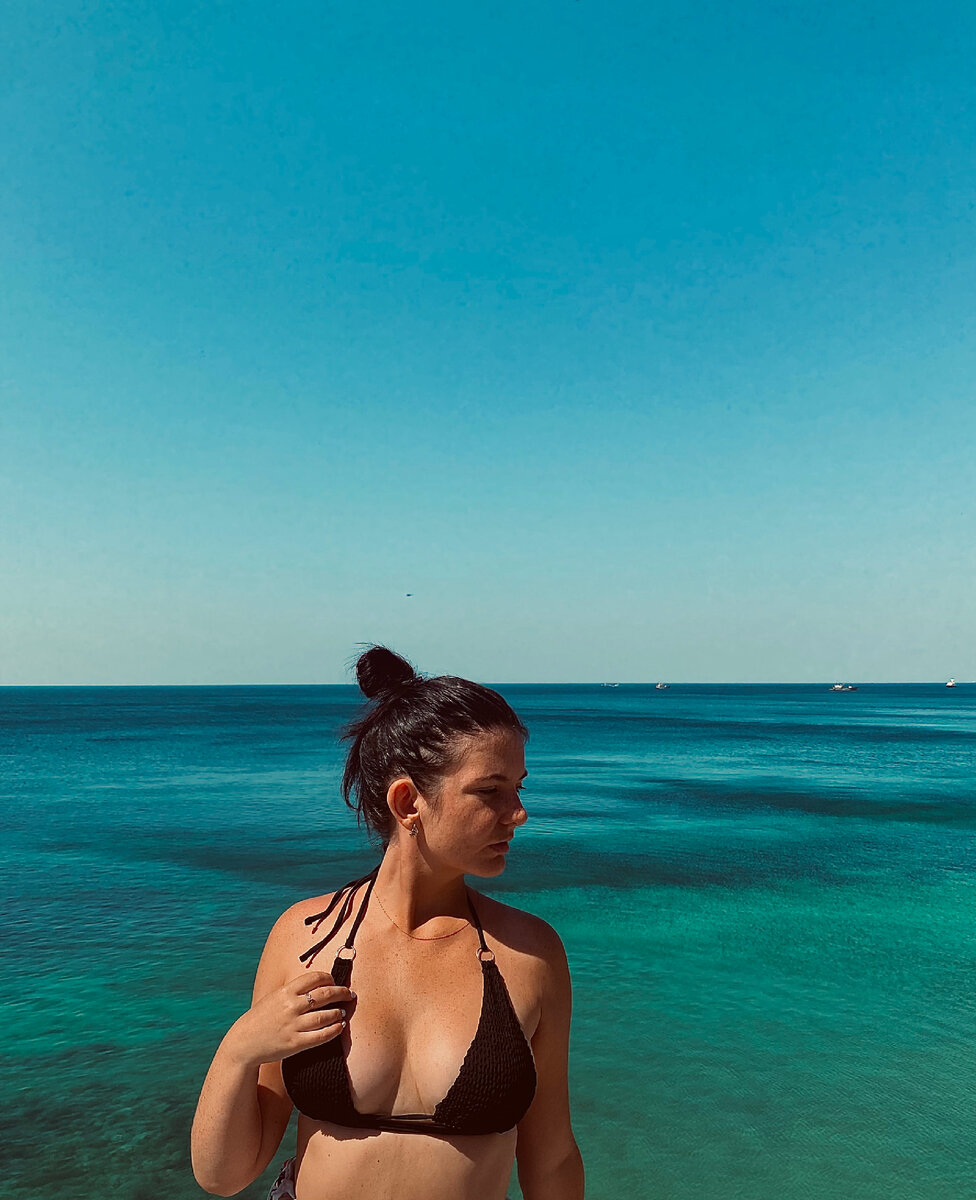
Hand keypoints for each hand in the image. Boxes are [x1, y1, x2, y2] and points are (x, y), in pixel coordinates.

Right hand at [225, 971, 355, 1067]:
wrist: (244, 1042)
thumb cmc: (261, 1018)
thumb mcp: (274, 997)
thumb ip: (293, 991)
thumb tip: (317, 985)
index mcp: (286, 992)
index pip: (315, 978)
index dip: (329, 979)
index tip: (335, 982)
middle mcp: (291, 1006)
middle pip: (325, 995)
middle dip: (341, 993)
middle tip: (350, 994)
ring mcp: (294, 1025)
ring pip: (325, 1016)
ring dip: (338, 1013)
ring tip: (343, 1012)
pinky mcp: (295, 1043)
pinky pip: (321, 1036)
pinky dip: (334, 1030)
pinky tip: (339, 1027)